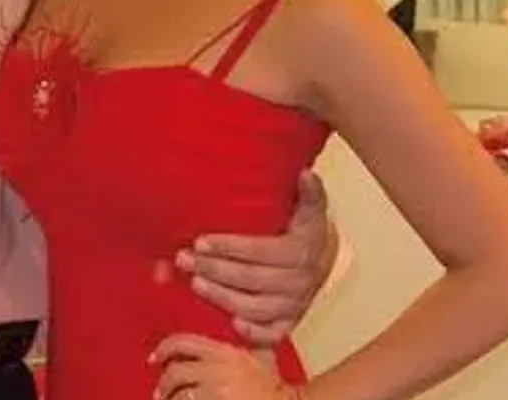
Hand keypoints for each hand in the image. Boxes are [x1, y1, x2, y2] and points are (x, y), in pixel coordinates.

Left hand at [150, 334, 298, 399]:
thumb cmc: (278, 391)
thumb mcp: (264, 358)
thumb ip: (251, 341)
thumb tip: (243, 325)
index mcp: (225, 352)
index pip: (183, 342)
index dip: (163, 349)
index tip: (155, 358)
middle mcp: (217, 369)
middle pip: (175, 372)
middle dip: (164, 384)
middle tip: (160, 393)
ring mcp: (215, 390)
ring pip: (179, 394)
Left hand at [176, 171, 332, 344]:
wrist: (323, 260)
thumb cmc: (303, 231)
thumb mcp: (308, 210)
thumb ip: (308, 194)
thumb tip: (305, 173)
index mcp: (301, 251)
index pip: (259, 251)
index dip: (228, 247)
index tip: (199, 241)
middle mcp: (300, 281)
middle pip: (251, 279)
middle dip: (214, 269)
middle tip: (184, 260)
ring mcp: (295, 305)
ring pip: (255, 307)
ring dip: (222, 297)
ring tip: (194, 283)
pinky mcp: (290, 323)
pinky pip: (272, 334)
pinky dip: (253, 333)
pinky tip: (231, 323)